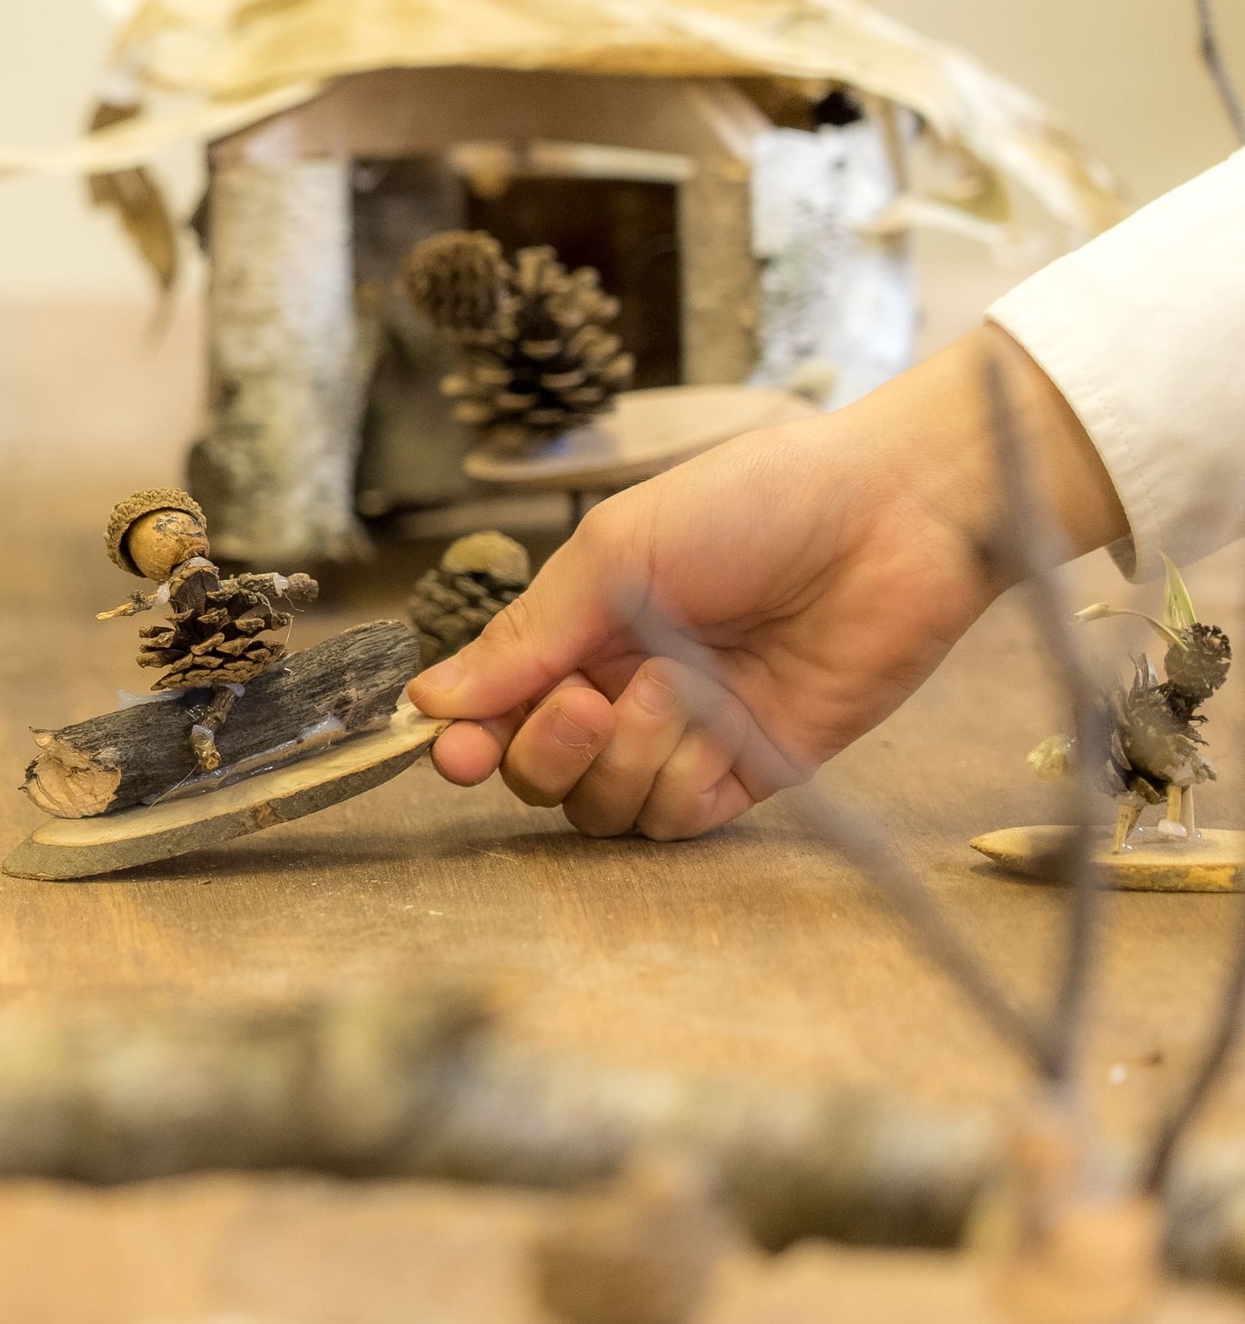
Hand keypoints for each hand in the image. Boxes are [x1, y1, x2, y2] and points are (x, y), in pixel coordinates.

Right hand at [410, 326, 1126, 839]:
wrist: (889, 517)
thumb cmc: (751, 504)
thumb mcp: (613, 551)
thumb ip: (526, 636)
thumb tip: (433, 701)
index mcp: (582, 629)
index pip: (498, 709)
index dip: (467, 738)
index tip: (451, 750)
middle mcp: (623, 689)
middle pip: (539, 772)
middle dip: (545, 751)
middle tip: (583, 701)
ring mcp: (686, 736)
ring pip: (602, 806)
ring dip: (622, 758)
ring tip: (672, 687)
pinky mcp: (750, 770)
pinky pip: (674, 819)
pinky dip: (674, 783)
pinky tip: (707, 723)